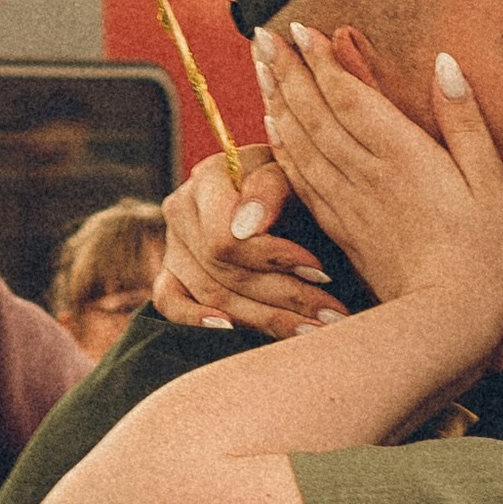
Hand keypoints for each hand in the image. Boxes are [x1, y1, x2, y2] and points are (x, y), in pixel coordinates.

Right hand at [150, 148, 338, 340]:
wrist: (282, 194)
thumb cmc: (292, 182)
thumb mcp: (290, 172)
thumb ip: (270, 189)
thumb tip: (247, 227)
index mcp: (209, 178)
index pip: (227, 237)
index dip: (273, 259)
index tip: (321, 272)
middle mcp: (182, 210)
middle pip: (226, 271)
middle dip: (286, 296)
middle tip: (332, 316)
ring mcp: (174, 246)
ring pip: (212, 295)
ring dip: (266, 319)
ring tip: (314, 331)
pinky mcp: (170, 274)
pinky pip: (170, 304)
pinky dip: (196, 320)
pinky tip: (232, 330)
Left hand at [257, 21, 502, 342]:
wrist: (452, 324)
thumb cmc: (489, 255)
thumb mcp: (494, 182)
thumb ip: (465, 121)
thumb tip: (445, 63)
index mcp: (403, 155)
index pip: (350, 96)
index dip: (321, 60)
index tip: (298, 29)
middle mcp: (366, 174)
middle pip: (315, 113)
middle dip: (287, 71)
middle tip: (261, 36)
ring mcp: (349, 204)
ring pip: (301, 143)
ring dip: (277, 102)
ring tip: (260, 69)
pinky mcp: (343, 231)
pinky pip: (303, 181)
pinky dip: (283, 149)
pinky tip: (272, 131)